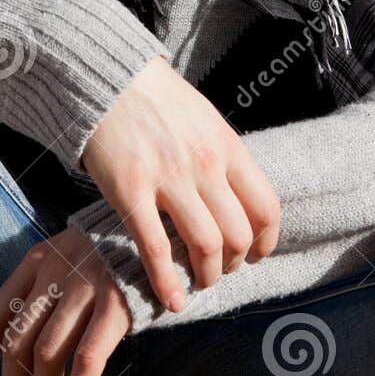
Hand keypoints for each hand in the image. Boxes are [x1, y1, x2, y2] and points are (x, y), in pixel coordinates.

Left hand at [0, 227, 130, 375]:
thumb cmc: (111, 257)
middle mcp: (54, 271)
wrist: (161, 232)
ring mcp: (84, 286)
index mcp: (36, 261)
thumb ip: (42, 294)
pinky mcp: (116, 302)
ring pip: (46, 353)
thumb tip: (14, 356)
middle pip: (17, 343)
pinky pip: (86, 356)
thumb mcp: (68, 260)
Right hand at [79, 55, 280, 311]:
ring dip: (207, 275)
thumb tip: (237, 194)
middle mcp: (205, 165)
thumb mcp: (205, 119)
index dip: (266, 241)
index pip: (266, 207)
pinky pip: (155, 249)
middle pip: (238, 234)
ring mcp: (168, 179)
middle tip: (220, 269)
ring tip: (198, 282)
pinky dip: (166, 282)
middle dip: (234, 263)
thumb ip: (222, 156)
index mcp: (228, 147)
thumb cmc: (157, 98)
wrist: (108, 76)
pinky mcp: (130, 191)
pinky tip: (171, 299)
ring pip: (206, 246)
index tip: (256, 254)